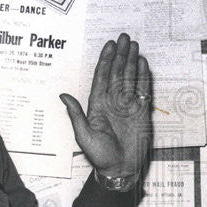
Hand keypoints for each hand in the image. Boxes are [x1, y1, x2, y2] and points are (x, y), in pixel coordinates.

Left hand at [60, 33, 151, 178]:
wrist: (120, 169)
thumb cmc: (100, 156)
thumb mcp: (84, 136)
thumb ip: (76, 114)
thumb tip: (63, 96)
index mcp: (98, 104)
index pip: (102, 77)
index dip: (105, 60)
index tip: (109, 46)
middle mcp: (113, 101)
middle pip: (117, 72)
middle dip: (120, 55)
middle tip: (124, 38)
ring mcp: (127, 105)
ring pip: (130, 78)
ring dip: (132, 61)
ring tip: (134, 45)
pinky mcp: (141, 111)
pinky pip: (142, 90)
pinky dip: (144, 76)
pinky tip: (143, 63)